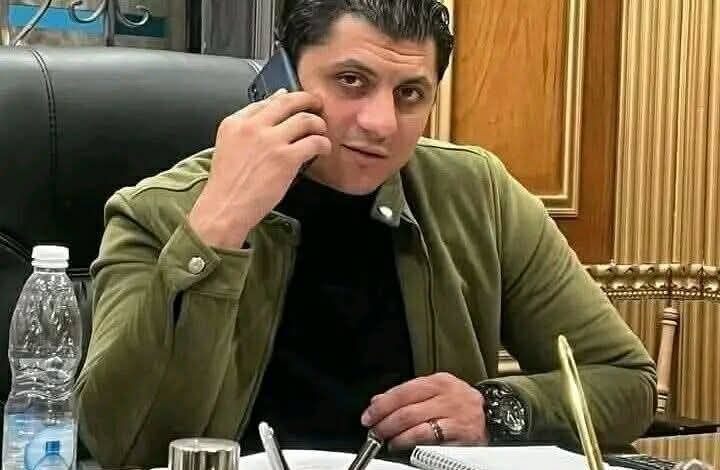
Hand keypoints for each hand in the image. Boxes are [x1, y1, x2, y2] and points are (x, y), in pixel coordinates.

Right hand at [188, 89, 331, 248]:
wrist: (226, 207)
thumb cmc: (227, 184)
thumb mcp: (228, 147)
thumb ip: (246, 129)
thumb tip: (269, 114)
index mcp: (234, 123)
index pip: (265, 101)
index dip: (285, 99)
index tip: (294, 104)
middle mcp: (253, 127)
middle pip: (288, 101)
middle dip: (307, 100)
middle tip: (316, 105)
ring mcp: (271, 141)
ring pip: (305, 119)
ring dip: (318, 123)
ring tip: (321, 131)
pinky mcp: (287, 158)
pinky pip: (314, 142)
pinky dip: (323, 144)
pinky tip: (323, 149)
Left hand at [361, 373, 487, 448]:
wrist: (495, 417)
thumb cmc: (460, 406)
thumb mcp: (435, 392)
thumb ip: (408, 395)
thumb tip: (378, 402)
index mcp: (438, 381)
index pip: (404, 390)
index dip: (383, 404)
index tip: (369, 415)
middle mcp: (447, 395)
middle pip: (407, 409)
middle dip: (385, 422)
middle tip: (374, 432)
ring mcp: (456, 414)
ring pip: (417, 424)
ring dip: (396, 435)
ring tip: (387, 440)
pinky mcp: (462, 433)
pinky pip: (431, 438)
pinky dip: (412, 442)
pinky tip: (404, 445)